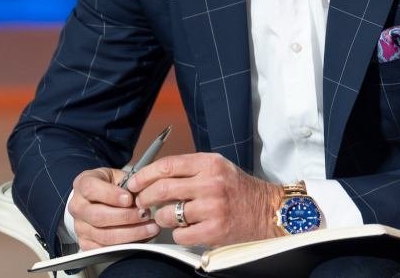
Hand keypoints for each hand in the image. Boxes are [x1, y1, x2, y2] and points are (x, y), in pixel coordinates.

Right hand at [69, 167, 160, 250]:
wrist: (96, 200)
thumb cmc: (109, 186)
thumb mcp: (117, 176)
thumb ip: (128, 184)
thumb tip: (144, 195)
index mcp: (82, 184)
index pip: (91, 189)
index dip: (111, 195)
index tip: (129, 198)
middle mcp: (78, 207)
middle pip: (98, 216)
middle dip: (126, 217)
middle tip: (145, 214)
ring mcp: (80, 227)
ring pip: (104, 236)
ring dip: (131, 233)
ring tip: (150, 228)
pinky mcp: (86, 244)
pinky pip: (105, 249)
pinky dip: (126, 246)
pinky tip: (141, 238)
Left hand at [128, 153, 283, 246]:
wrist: (266, 210)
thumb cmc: (237, 189)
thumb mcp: (217, 168)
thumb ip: (188, 169)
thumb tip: (152, 176)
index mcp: (209, 163)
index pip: (167, 165)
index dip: (144, 175)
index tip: (134, 183)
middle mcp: (210, 183)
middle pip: (162, 189)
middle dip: (144, 198)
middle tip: (142, 203)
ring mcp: (212, 208)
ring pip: (168, 215)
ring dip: (162, 218)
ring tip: (169, 217)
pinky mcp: (214, 230)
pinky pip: (180, 235)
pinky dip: (178, 234)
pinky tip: (187, 229)